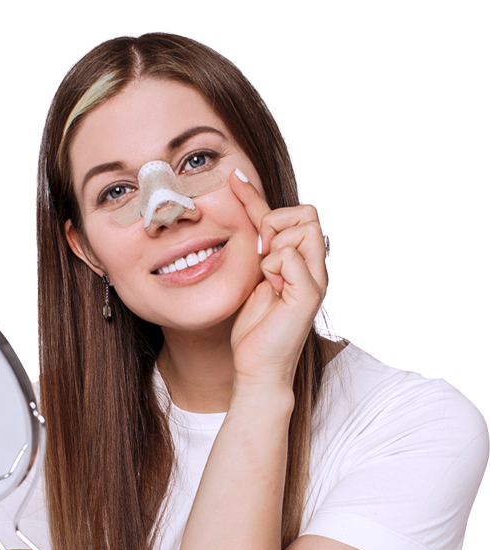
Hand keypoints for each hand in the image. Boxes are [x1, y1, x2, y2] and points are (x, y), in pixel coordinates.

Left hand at [228, 169, 328, 390]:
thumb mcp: (251, 276)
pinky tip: (270, 286)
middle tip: (260, 255)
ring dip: (274, 247)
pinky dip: (274, 266)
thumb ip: (256, 247)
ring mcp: (316, 281)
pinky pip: (292, 257)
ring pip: (303, 229)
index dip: (259, 196)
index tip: (234, 180)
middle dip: (275, 224)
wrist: (256, 367)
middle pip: (307, 213)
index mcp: (302, 262)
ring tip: (266, 275)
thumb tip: (242, 206)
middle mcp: (315, 267)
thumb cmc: (254, 328)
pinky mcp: (309, 295)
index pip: (291, 212)